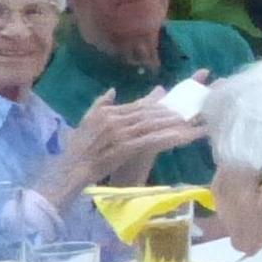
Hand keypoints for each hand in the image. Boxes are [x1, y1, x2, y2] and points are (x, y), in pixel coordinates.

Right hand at [60, 94, 202, 192]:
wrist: (69, 171)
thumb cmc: (76, 150)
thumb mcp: (85, 123)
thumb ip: (99, 105)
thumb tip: (112, 90)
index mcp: (106, 113)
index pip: (137, 106)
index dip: (157, 106)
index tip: (173, 106)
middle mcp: (113, 120)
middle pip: (148, 113)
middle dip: (169, 113)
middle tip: (189, 112)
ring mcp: (119, 134)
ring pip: (152, 125)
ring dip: (173, 124)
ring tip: (191, 123)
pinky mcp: (124, 148)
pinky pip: (150, 141)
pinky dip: (167, 138)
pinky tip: (181, 138)